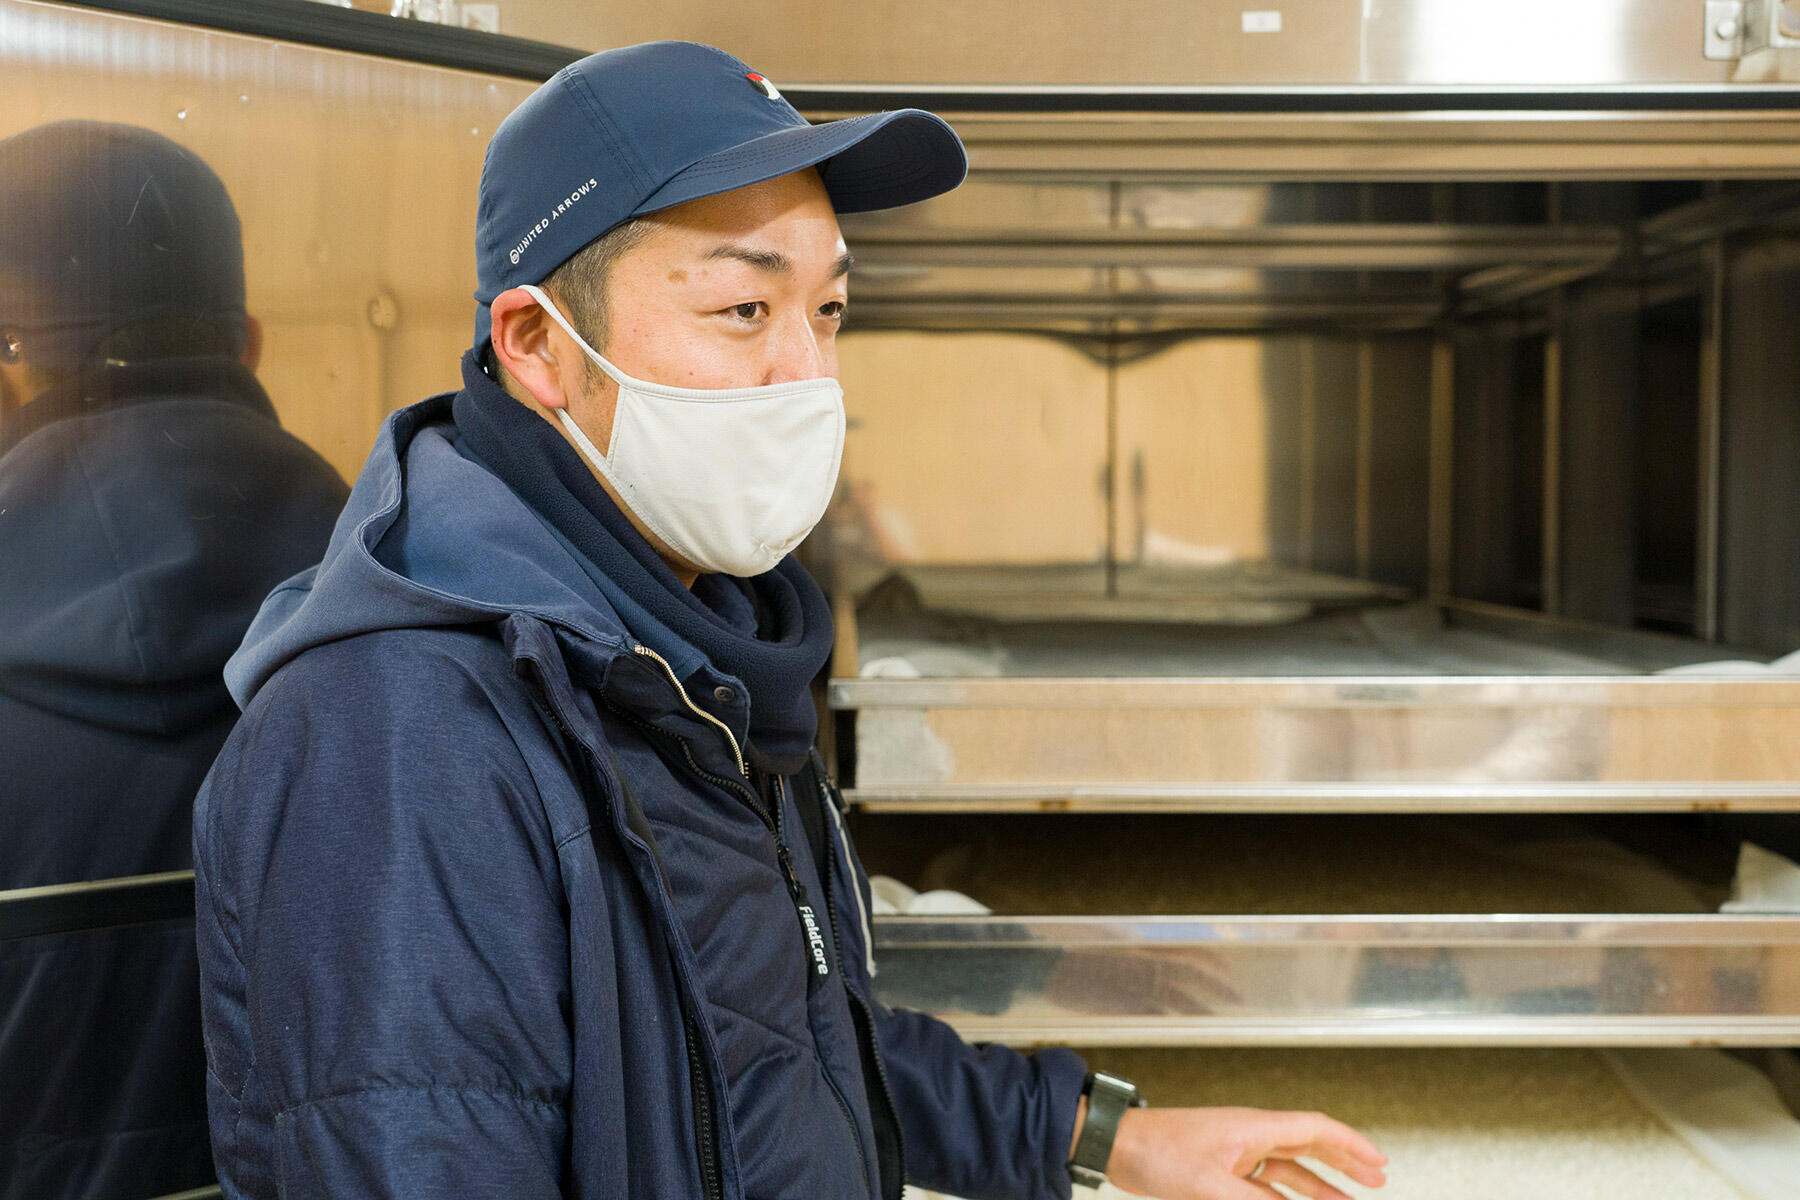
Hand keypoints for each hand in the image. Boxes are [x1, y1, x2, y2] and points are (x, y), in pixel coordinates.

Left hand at [1102, 1104, 1386, 1199]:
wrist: (1118, 1146)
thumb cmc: (1157, 1153)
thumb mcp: (1210, 1187)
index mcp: (1255, 1128)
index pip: (1315, 1129)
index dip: (1351, 1144)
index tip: (1379, 1163)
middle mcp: (1251, 1136)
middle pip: (1310, 1146)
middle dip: (1345, 1162)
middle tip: (1377, 1180)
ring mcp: (1237, 1152)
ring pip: (1290, 1169)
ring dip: (1320, 1186)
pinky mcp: (1222, 1168)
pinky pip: (1266, 1184)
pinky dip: (1286, 1197)